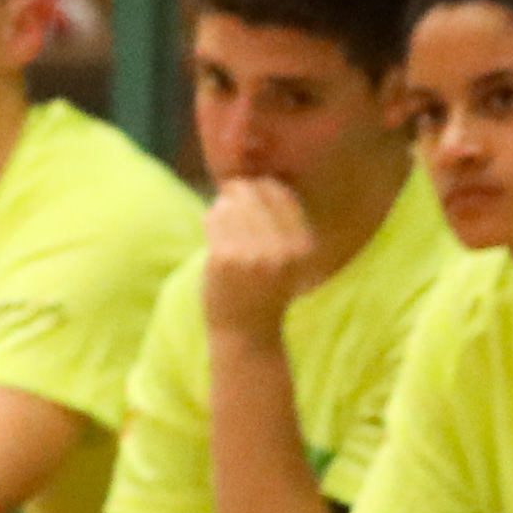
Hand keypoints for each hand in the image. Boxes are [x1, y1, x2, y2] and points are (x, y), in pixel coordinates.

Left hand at [199, 178, 318, 345]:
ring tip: (223, 221)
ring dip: (223, 207)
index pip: (282, 194)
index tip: (250, 194)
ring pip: (231, 203)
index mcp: (302, 246)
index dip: (262, 187)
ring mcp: (254, 254)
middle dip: (238, 192)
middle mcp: (282, 249)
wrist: (247, 335)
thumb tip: (255, 177)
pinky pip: (213, 218)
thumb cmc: (263, 291)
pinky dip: (211, 220)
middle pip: (255, 193)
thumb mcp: (285, 257)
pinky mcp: (225, 259)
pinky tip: (213, 233)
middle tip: (229, 202)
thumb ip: (277, 223)